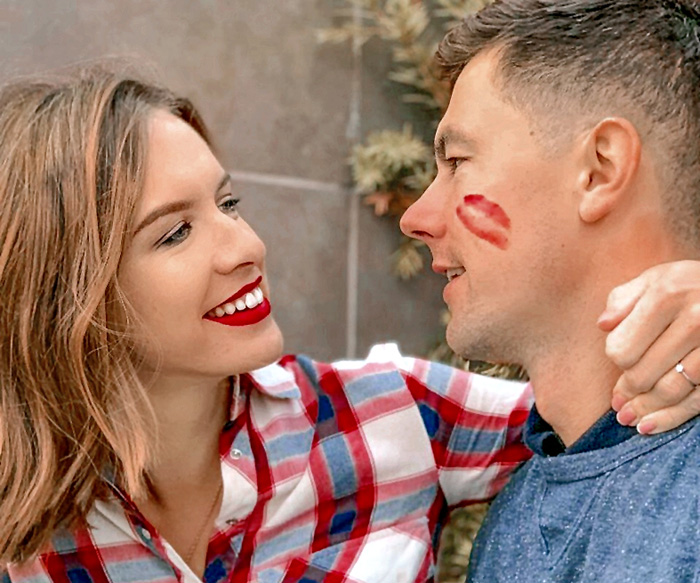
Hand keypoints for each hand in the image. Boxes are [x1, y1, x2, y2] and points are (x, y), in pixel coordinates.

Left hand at [598, 261, 699, 433]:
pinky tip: (650, 425)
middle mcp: (694, 320)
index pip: (622, 347)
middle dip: (627, 389)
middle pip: (643, 373)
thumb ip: (623, 299)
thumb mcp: (655, 279)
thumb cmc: (689, 286)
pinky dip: (670, 418)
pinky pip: (696, 401)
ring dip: (644, 410)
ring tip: (628, 417)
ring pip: (669, 391)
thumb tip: (603, 325)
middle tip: (618, 402)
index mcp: (666, 296)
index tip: (620, 362)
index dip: (617, 359)